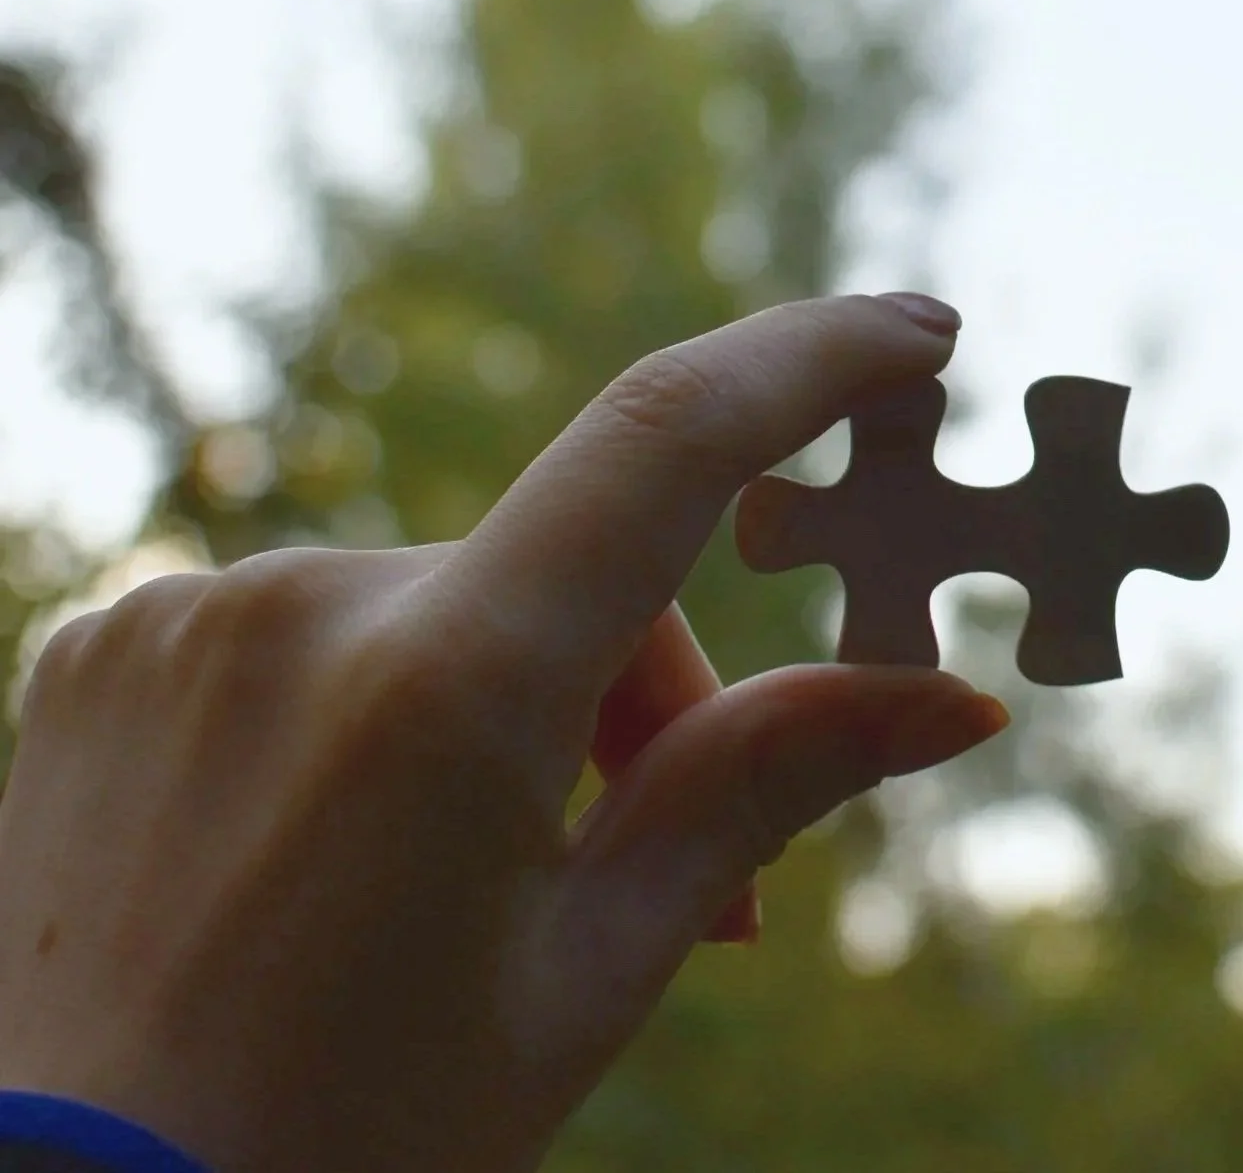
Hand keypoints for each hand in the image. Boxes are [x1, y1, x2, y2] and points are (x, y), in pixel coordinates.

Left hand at [0, 294, 1008, 1172]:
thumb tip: (954, 704)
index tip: (917, 332)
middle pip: (567, 584)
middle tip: (701, 900)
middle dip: (650, 712)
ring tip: (488, 902)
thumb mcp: (590, 973)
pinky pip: (313, 629)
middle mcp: (301, 604)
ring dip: (510, 715)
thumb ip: (761, 790)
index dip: (811, 361)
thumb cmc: (351, 1133)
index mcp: (447, 686)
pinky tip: (348, 856)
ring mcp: (184, 617)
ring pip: (442, 611)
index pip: (667, 440)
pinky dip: (377, 708)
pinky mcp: (105, 646)